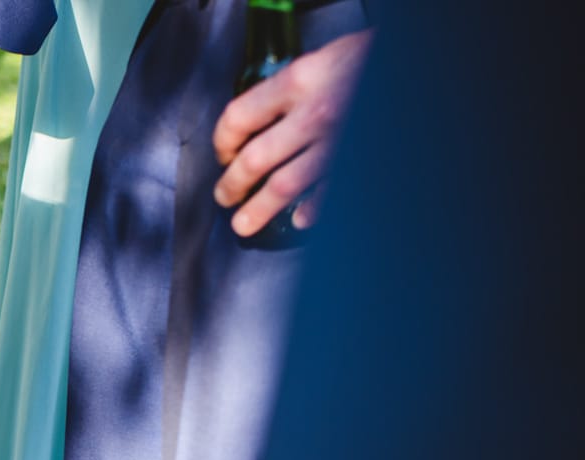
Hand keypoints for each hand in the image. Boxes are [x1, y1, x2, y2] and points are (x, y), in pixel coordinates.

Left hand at [212, 28, 373, 236]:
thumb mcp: (324, 59)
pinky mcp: (358, 162)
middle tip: (225, 196)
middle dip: (232, 184)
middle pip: (255, 159)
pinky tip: (300, 220)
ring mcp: (337, 142)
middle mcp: (315, 113)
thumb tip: (258, 119)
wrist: (414, 69)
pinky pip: (328, 193)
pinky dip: (312, 210)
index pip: (239, 117)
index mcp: (301, 81)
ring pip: (284, 185)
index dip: (223, 141)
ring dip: (258, 209)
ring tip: (244, 223)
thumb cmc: (370, 61)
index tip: (223, 154)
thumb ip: (291, 89)